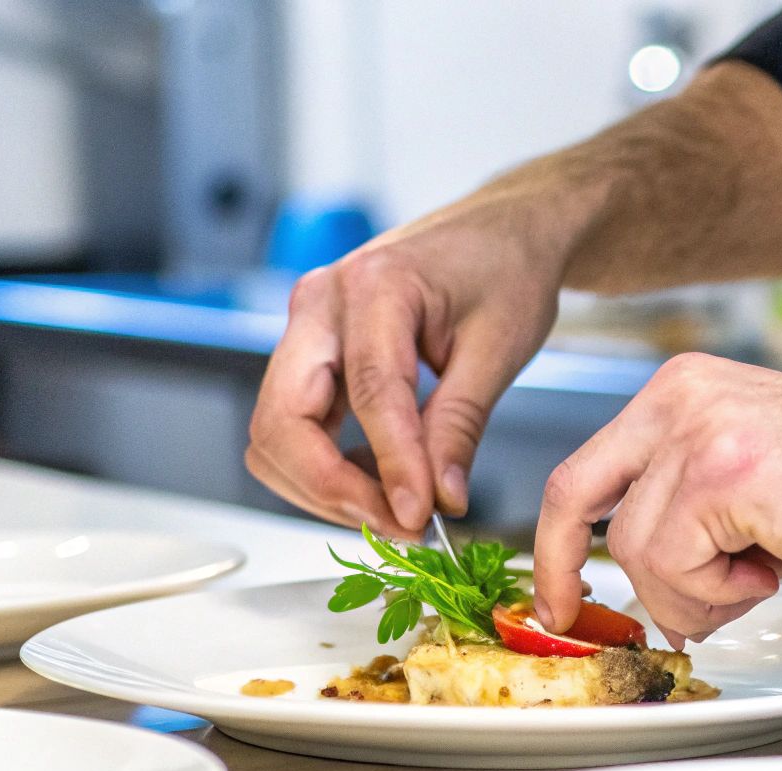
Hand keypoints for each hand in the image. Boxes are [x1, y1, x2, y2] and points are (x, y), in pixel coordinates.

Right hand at [247, 186, 583, 535]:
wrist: (500, 234)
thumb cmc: (505, 270)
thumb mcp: (499, 349)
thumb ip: (460, 426)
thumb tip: (440, 499)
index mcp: (375, 285)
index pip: (369, 393)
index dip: (391, 467)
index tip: (419, 518)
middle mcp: (321, 303)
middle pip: (282, 421)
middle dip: (333, 488)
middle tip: (402, 525)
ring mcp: (307, 328)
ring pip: (275, 433)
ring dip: (325, 487)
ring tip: (398, 510)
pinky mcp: (311, 353)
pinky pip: (294, 426)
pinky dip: (327, 467)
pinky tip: (383, 481)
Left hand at [533, 354, 781, 644]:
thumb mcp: (749, 481)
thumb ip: (686, 514)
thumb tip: (644, 588)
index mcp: (680, 389)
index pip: (583, 468)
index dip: (553, 539)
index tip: (554, 591)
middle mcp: (677, 397)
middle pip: (578, 501)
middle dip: (570, 573)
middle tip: (581, 618)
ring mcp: (695, 432)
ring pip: (632, 550)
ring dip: (690, 593)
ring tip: (756, 577)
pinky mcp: (718, 476)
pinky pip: (672, 566)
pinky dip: (717, 594)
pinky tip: (771, 570)